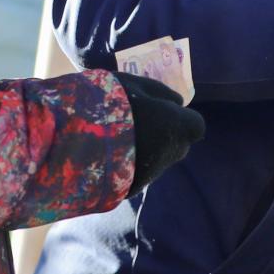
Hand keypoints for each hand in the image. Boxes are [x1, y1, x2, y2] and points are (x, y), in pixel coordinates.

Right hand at [111, 72, 204, 190]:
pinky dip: (130, 163)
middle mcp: (171, 153)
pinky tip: (108, 154)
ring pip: (157, 159)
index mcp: (177, 126)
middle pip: (177, 144)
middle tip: (139, 122)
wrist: (78, 142)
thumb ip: (161, 93)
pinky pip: (138, 172)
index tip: (163, 111)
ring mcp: (154, 173)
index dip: (181, 118)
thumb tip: (179, 101)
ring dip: (146, 149)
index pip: (195, 125)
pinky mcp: (133, 188)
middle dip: (164, 135)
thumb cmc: (111, 104)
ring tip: (118, 137)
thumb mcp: (136, 85)